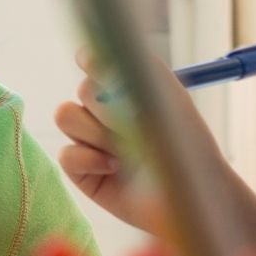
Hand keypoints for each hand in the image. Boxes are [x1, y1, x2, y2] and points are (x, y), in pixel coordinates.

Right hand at [53, 47, 191, 233]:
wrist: (190, 198)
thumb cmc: (187, 149)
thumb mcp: (168, 102)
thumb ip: (138, 73)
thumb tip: (100, 56)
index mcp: (127, 88)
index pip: (95, 60)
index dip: (92, 59)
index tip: (97, 65)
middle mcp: (106, 110)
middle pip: (83, 89)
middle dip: (107, 106)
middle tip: (134, 125)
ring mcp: (90, 138)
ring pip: (66, 116)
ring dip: (96, 133)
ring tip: (124, 152)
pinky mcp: (80, 168)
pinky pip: (66, 153)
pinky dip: (89, 160)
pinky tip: (114, 169)